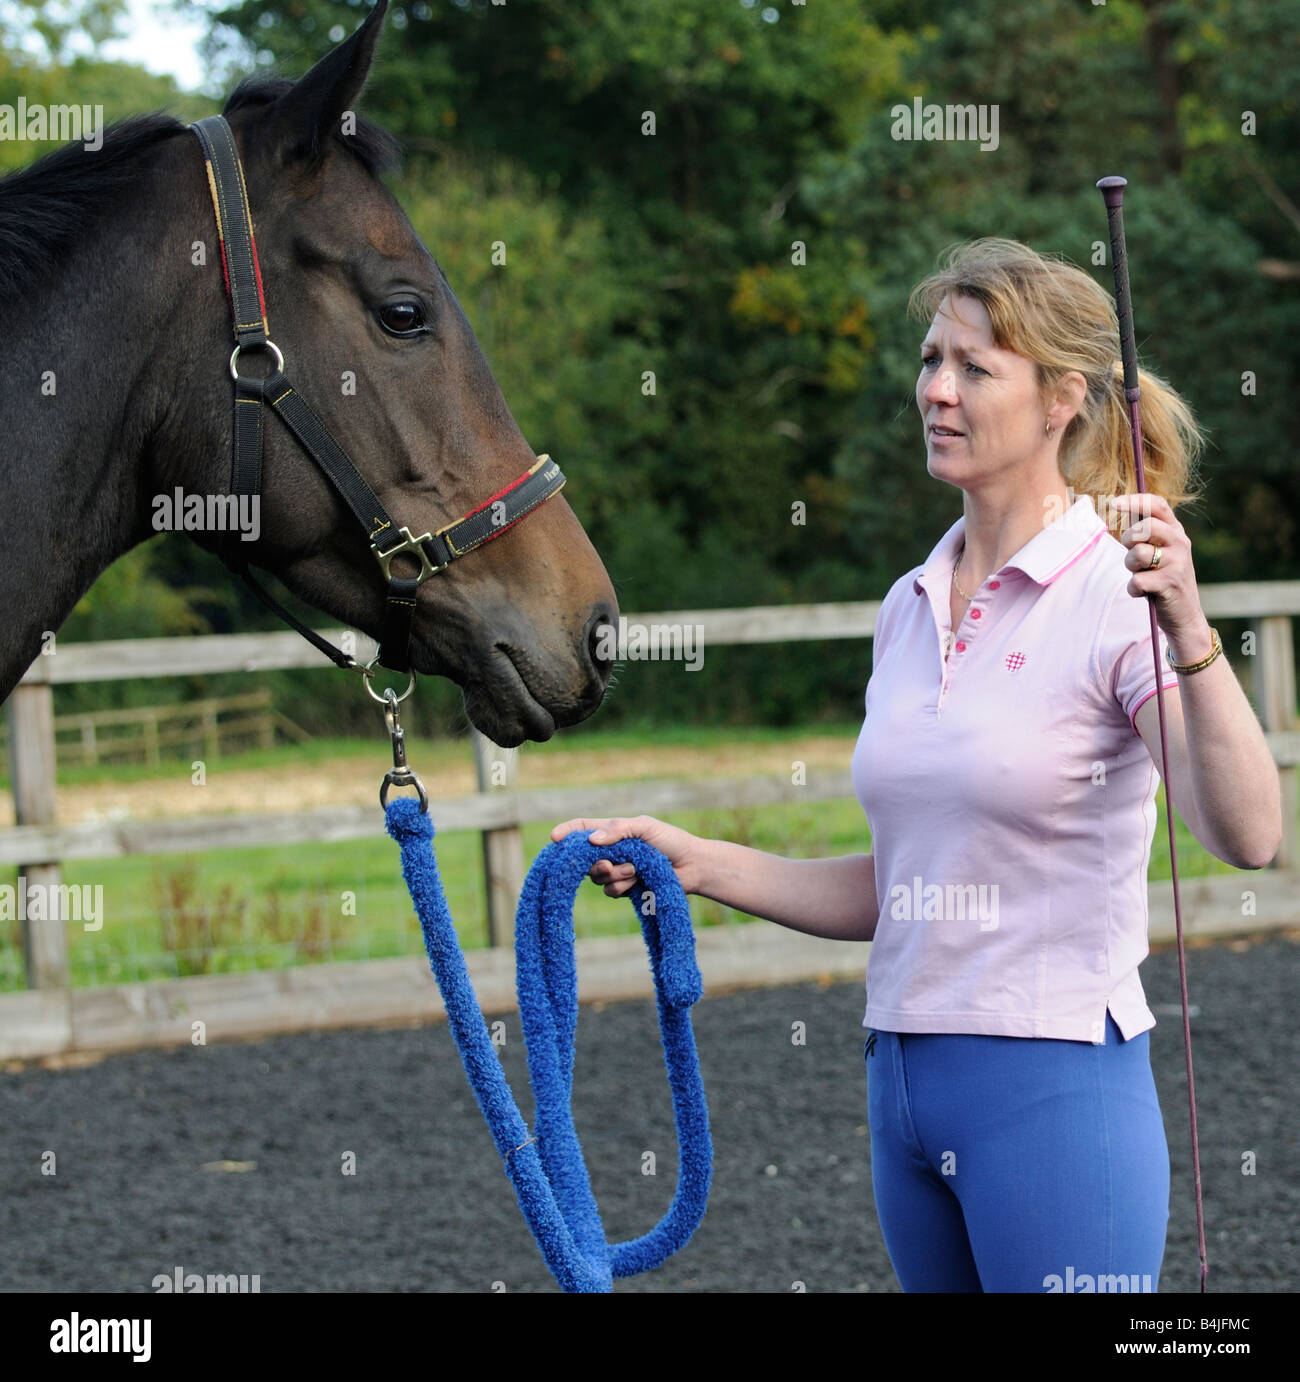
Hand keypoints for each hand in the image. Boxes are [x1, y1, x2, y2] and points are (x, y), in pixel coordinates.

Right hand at [549, 814, 701, 896]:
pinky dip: (623, 886)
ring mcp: (617, 870)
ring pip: (597, 877)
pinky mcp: (625, 888)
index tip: (554, 839)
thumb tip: (591, 840)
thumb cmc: (670, 841)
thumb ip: (618, 830)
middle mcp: (611, 851)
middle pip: (585, 859)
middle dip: (596, 863)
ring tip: (637, 869)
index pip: (582, 828)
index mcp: (613, 832)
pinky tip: (640, 881)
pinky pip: (610, 890)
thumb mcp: (645, 827)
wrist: (691, 866)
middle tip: (609, 864)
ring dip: (617, 874)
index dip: (566, 833)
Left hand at [1110, 493, 1212, 659]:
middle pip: (1144, 528)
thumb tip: (1116, 506)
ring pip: (1137, 554)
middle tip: (1133, 555)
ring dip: (1130, 567)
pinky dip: (1134, 589)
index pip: (1158, 505)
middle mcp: (1181, 543)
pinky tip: (1145, 593)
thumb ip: (1144, 535)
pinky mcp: (1169, 584)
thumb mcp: (1160, 553)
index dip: (1135, 501)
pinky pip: (1136, 581)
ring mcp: (1177, 563)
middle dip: (1129, 540)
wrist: (1185, 616)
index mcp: (1177, 532)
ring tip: (1141, 575)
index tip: (1113, 503)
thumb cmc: (1164, 580)